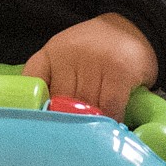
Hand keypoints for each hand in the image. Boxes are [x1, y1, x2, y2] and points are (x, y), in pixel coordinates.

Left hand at [24, 14, 157, 120]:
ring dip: (91, 124)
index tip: (40, 125)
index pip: (32, 82)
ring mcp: (95, 61)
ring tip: (94, 133)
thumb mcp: (64, 57)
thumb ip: (49, 81)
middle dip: (67, 121)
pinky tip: (111, 122)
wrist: (132, 27)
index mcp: (51, 53)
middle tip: (72, 138)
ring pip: (86, 107)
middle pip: (61, 102)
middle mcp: (70, 55)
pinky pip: (110, 106)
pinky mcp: (119, 70)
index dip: (34, 106)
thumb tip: (40, 118)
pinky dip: (111, 119)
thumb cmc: (94, 50)